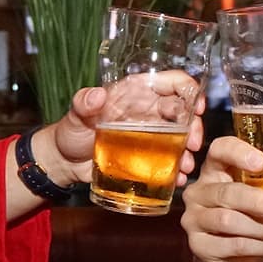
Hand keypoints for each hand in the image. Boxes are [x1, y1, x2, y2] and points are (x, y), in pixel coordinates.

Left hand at [41, 77, 205, 189]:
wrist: (66, 162)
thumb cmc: (71, 132)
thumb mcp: (75, 116)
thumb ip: (83, 104)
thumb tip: (96, 95)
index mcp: (136, 93)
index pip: (170, 82)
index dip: (189, 89)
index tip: (197, 106)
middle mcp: (148, 110)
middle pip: (183, 111)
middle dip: (194, 127)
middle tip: (193, 145)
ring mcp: (150, 134)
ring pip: (181, 137)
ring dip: (188, 151)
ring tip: (185, 167)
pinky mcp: (148, 156)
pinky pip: (170, 159)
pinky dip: (177, 169)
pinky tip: (178, 179)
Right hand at [180, 136, 262, 261]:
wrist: (249, 260)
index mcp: (220, 169)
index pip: (220, 150)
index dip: (237, 152)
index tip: (262, 161)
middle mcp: (201, 190)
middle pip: (228, 192)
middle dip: (261, 201)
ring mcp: (195, 218)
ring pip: (227, 220)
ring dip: (260, 228)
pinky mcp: (197, 244)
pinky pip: (227, 244)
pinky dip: (253, 246)